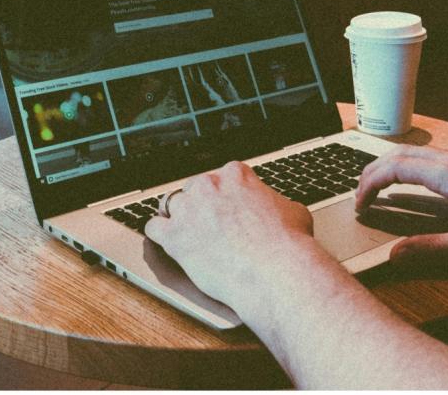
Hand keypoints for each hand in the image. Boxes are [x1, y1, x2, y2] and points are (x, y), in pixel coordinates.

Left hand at [145, 161, 316, 309]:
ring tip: (188, 233)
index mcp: (235, 175)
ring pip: (172, 205)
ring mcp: (188, 210)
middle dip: (202, 206)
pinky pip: (154, 227)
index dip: (224, 195)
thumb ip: (275, 204)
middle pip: (195, 189)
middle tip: (211, 225)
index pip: (221, 177)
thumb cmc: (288, 244)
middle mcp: (208, 186)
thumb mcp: (293, 211)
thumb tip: (278, 209)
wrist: (276, 272)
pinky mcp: (174, 236)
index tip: (227, 207)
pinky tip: (167, 241)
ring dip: (180, 218)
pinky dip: (160, 234)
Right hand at [356, 145, 447, 265]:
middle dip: (373, 171)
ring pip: (415, 154)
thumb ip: (429, 250)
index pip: (395, 168)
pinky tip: (410, 185)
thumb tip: (392, 255)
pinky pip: (430, 159)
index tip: (359, 205)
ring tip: (375, 189)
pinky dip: (408, 168)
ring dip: (390, 167)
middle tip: (357, 196)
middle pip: (400, 154)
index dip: (370, 185)